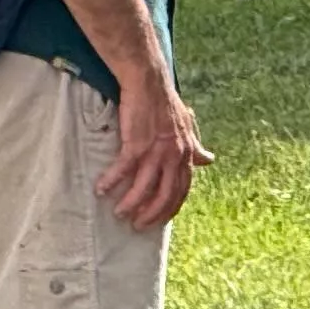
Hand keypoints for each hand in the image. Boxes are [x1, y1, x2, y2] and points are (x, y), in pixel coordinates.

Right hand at [98, 80, 211, 229]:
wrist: (149, 82)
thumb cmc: (166, 103)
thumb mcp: (188, 126)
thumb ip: (196, 145)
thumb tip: (209, 159)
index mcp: (186, 153)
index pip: (182, 189)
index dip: (171, 208)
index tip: (159, 221)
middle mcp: (174, 156)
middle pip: (164, 195)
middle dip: (151, 214)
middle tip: (137, 226)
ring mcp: (155, 151)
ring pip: (143, 188)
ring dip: (130, 204)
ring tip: (119, 213)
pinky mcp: (136, 144)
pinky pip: (122, 171)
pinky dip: (111, 182)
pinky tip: (100, 190)